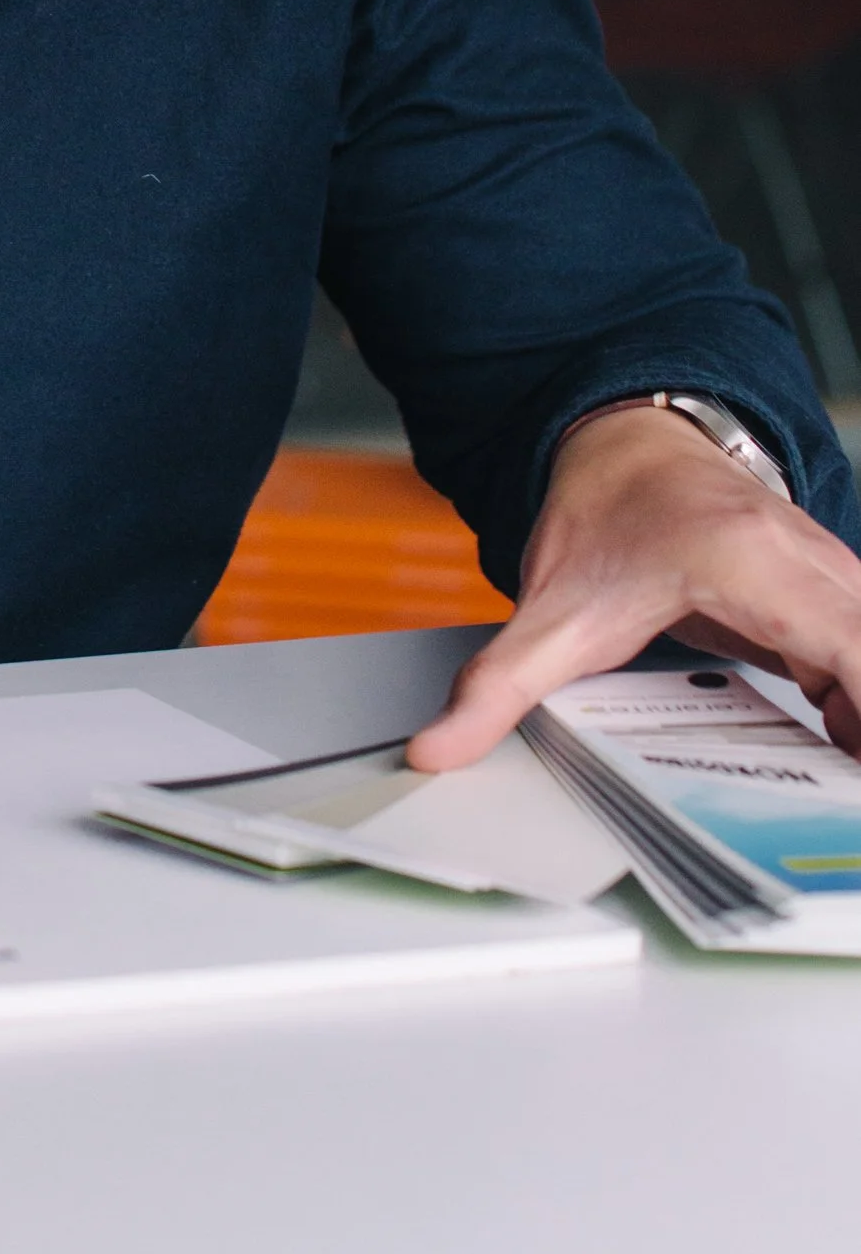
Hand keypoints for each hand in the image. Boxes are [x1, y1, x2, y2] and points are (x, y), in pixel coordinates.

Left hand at [409, 402, 860, 769]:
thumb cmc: (604, 515)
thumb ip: (496, 687)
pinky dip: (858, 708)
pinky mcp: (834, 595)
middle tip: (837, 807)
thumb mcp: (550, 609)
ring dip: (860, 726)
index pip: (852, 648)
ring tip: (834, 798)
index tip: (854, 768)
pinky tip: (837, 760)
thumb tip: (434, 751)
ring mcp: (831, 575)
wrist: (628, 446)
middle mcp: (809, 563)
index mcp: (750, 564)